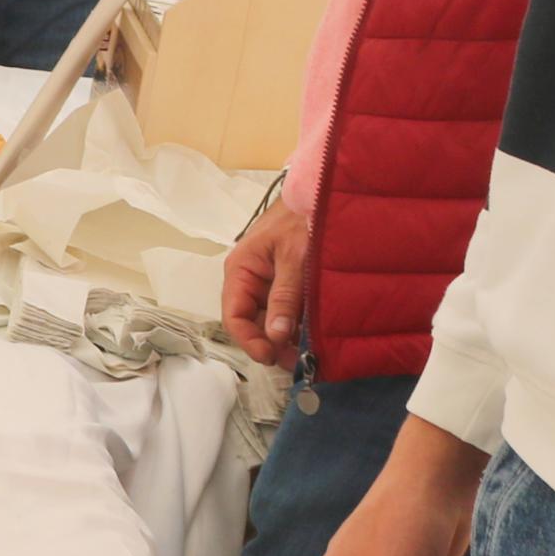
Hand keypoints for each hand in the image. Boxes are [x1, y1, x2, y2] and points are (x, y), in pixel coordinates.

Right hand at [221, 197, 309, 365]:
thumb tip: (276, 336)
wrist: (320, 194)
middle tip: (295, 361)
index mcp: (241, 270)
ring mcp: (267, 283)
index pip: (234, 315)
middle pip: (250, 322)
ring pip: (269, 320)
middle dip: (270, 343)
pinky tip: (311, 335)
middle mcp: (249, 279)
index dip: (249, 340)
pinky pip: (285, 312)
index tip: (270, 356)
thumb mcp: (295, 258)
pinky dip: (296, 326)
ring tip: (306, 352)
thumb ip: (285, 297)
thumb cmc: (301, 219)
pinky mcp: (285, 284)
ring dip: (284, 338)